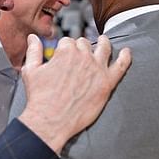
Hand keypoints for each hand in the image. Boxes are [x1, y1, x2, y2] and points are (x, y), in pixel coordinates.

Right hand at [18, 35, 131, 153]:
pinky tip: (127, 52)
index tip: (63, 55)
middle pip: (85, 44)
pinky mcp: (107, 83)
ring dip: (103, 43)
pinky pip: (121, 66)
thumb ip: (33, 51)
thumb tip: (33, 37)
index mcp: (65, 51)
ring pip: (104, 48)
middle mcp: (83, 56)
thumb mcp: (31, 70)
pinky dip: (126, 57)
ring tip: (104, 42)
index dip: (65, 48)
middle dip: (81, 47)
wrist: (50, 120)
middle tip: (78, 57)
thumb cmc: (39, 97)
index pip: (68, 41)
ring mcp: (97, 69)